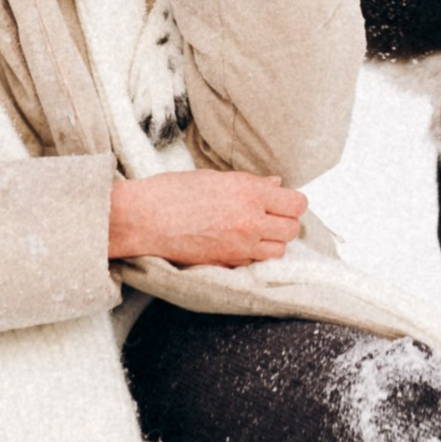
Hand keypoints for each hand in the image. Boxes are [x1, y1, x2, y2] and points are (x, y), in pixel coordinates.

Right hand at [109, 170, 307, 268]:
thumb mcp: (216, 177)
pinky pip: (254, 263)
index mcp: (248, 193)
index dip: (292, 204)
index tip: (284, 204)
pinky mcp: (227, 264)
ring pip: (278, 251)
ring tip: (255, 234)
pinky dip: (252, 257)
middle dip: (285, 224)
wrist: (144, 218)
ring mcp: (240, 246)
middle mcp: (250, 220)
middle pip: (292, 229)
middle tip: (271, 219)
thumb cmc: (172, 192)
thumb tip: (275, 185)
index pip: (295, 203)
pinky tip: (236, 245)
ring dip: (272, 243)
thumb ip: (251, 184)